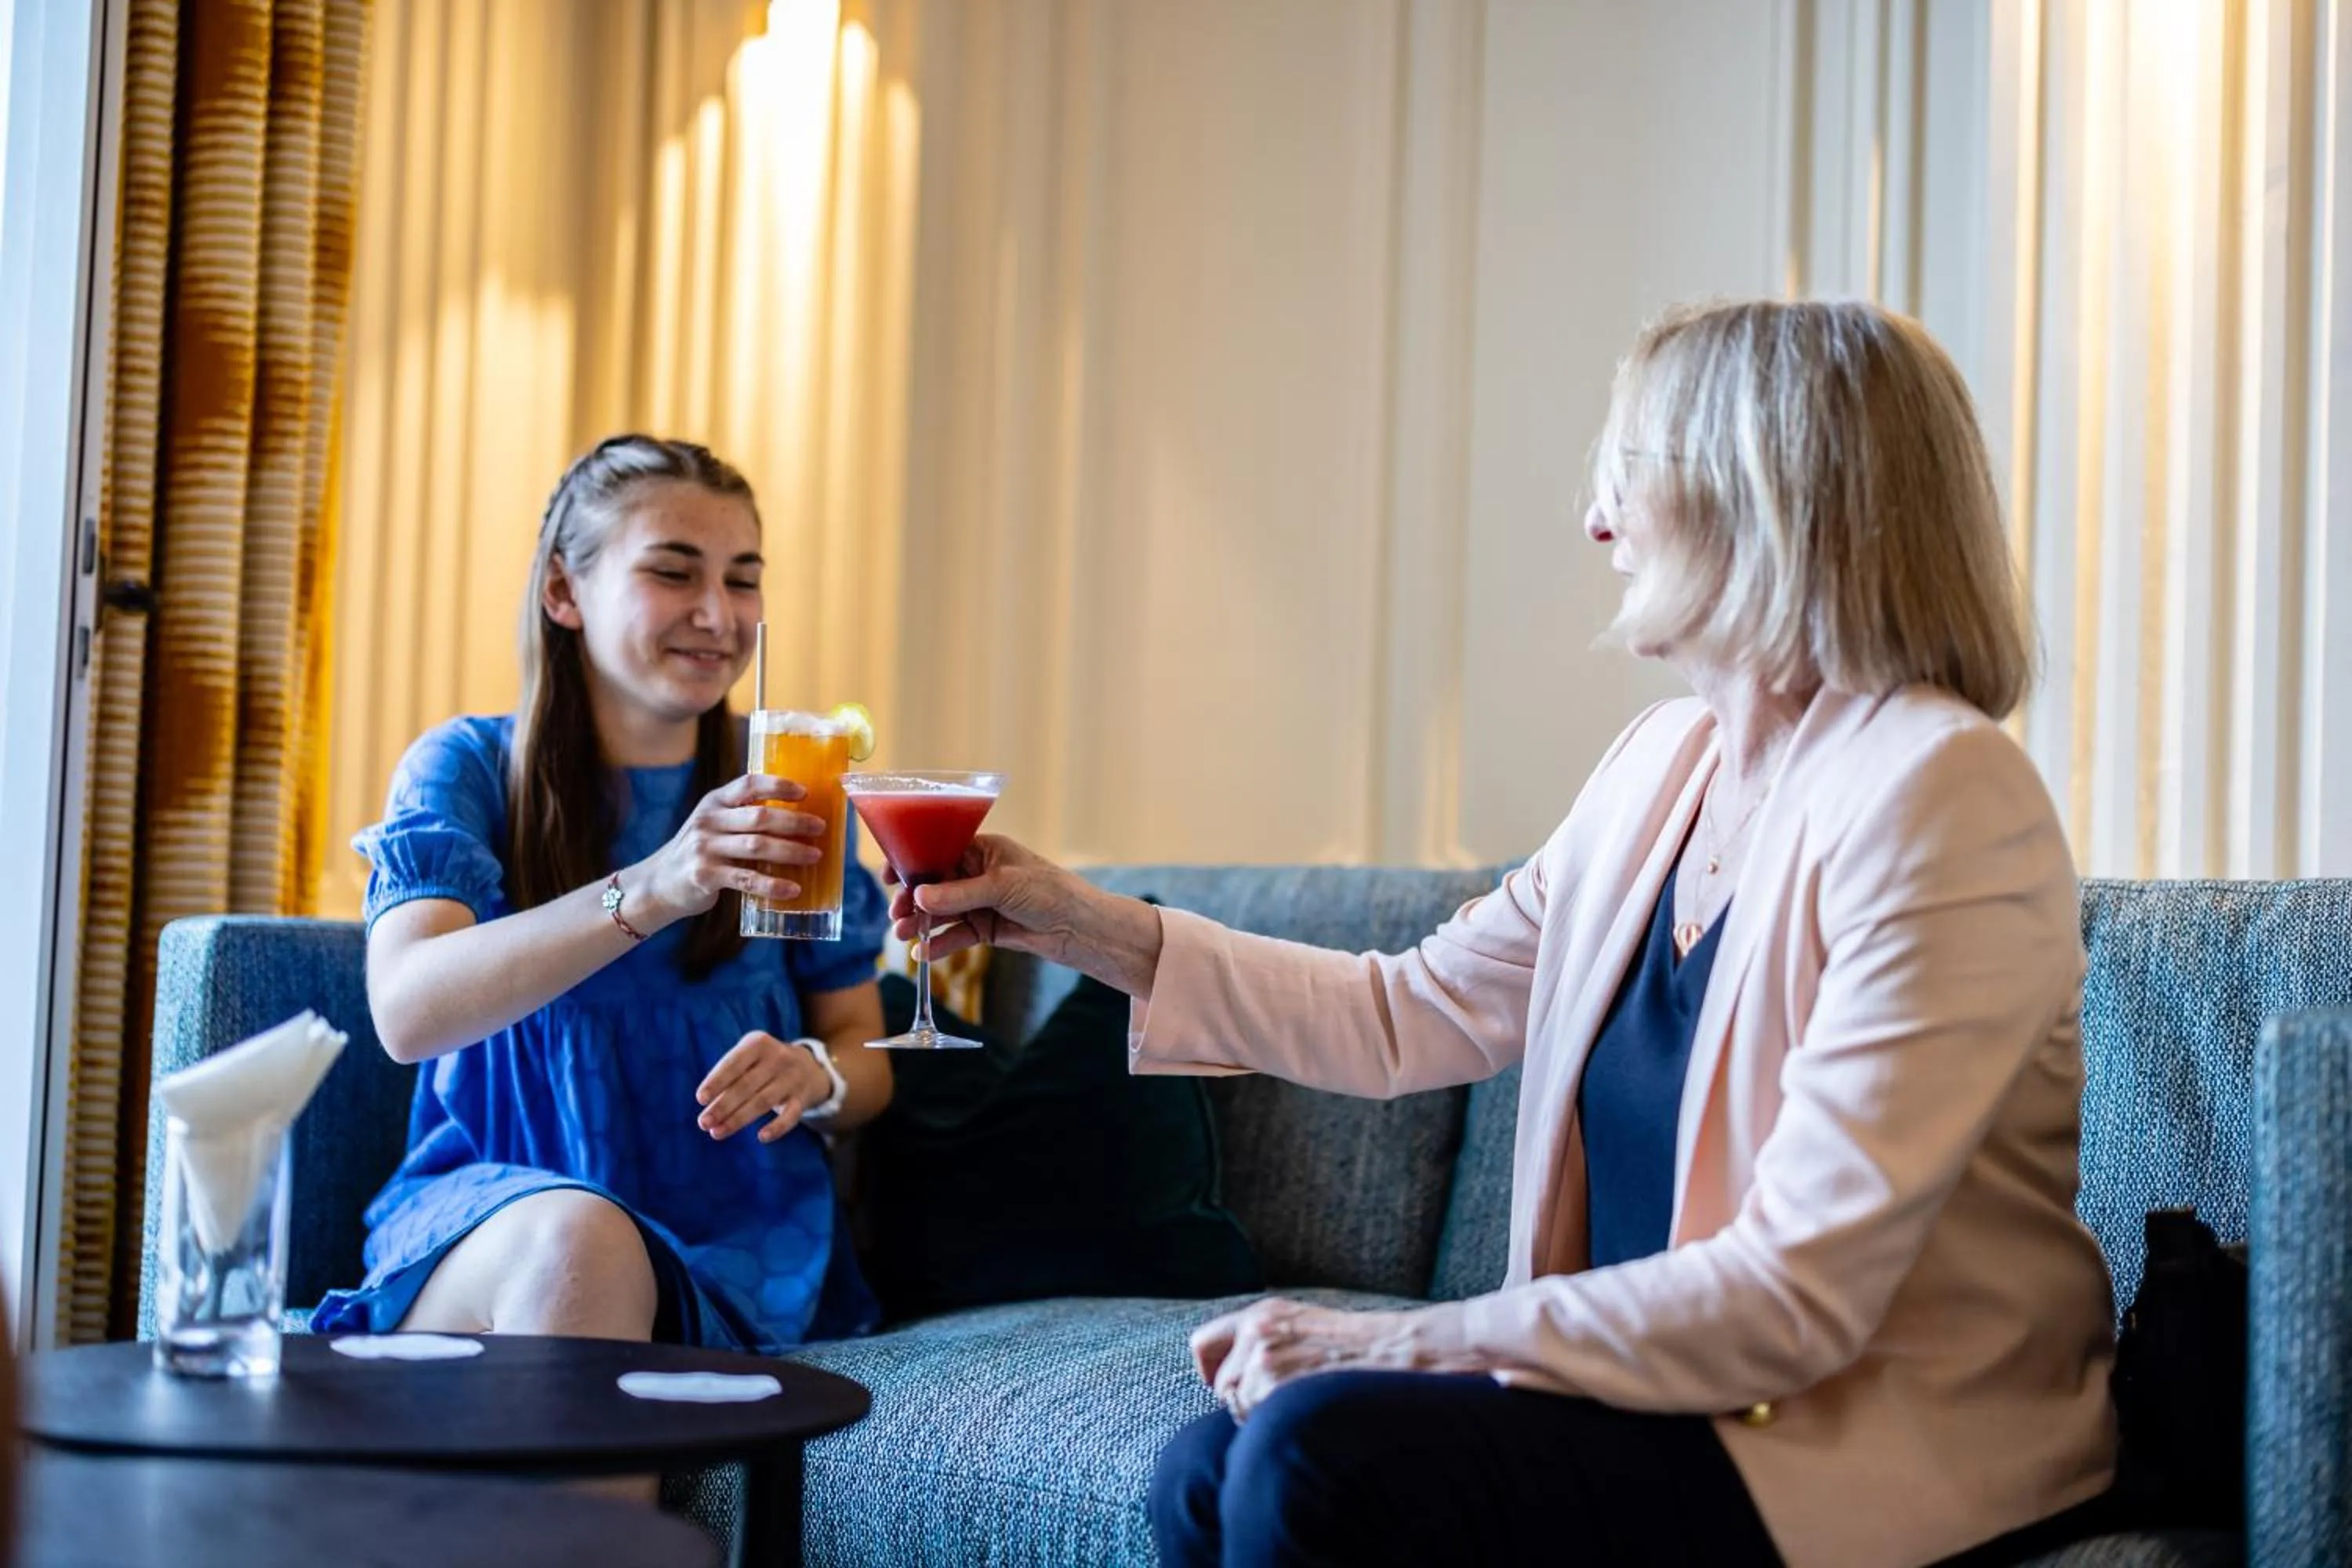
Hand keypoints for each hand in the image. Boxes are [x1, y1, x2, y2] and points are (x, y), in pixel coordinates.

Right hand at [636, 773, 825, 927]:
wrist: (659, 883)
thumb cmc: (700, 852)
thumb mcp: (714, 825)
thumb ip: (742, 817)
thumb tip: (797, 819)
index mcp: (714, 802)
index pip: (748, 784)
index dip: (778, 785)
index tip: (805, 792)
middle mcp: (708, 821)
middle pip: (759, 817)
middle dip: (794, 821)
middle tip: (820, 828)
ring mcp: (704, 848)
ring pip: (757, 846)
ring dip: (791, 851)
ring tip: (815, 856)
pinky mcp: (705, 876)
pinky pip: (746, 879)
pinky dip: (773, 885)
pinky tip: (793, 889)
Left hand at [695, 1031, 836, 1141]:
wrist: (807, 1066)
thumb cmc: (762, 1064)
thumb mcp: (748, 1056)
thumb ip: (728, 1074)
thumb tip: (707, 1104)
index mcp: (759, 1043)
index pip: (734, 1063)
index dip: (717, 1081)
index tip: (700, 1099)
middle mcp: (778, 1058)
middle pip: (746, 1085)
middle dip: (723, 1106)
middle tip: (703, 1123)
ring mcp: (792, 1078)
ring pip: (763, 1102)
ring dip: (738, 1119)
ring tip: (716, 1133)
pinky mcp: (801, 1099)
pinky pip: (791, 1116)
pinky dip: (777, 1127)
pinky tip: (761, 1137)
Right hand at [889, 835, 1162, 994]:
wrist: (1080, 928)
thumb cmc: (1049, 892)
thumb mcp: (1001, 887)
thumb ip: (959, 893)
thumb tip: (920, 896)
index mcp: (984, 850)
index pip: (940, 850)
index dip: (913, 861)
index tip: (890, 874)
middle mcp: (979, 874)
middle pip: (935, 883)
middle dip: (913, 898)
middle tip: (897, 913)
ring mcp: (981, 902)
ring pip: (942, 911)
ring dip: (922, 922)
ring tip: (903, 933)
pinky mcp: (986, 929)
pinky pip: (956, 935)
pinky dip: (939, 943)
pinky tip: (923, 952)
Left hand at [1189, 1298, 1420, 1420]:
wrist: (1397, 1351)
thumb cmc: (1358, 1349)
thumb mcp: (1305, 1328)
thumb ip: (1267, 1342)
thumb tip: (1235, 1379)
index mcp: (1263, 1313)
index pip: (1202, 1343)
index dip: (1209, 1371)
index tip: (1223, 1386)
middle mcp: (1256, 1329)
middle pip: (1221, 1384)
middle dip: (1243, 1401)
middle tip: (1282, 1403)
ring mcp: (1264, 1357)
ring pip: (1236, 1406)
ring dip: (1259, 1416)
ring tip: (1301, 1404)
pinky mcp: (1274, 1383)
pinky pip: (1254, 1420)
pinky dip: (1273, 1426)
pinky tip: (1305, 1412)